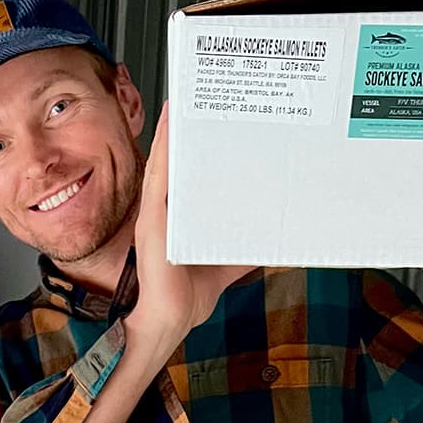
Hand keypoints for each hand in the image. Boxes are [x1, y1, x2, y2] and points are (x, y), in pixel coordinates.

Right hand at [128, 102, 254, 343]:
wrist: (168, 319)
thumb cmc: (186, 295)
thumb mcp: (225, 266)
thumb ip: (243, 252)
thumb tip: (272, 244)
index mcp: (180, 219)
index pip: (188, 177)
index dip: (195, 149)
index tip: (211, 123)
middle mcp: (166, 211)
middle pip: (176, 164)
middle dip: (184, 134)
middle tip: (198, 103)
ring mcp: (155, 213)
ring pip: (164, 164)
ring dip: (170, 135)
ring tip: (180, 105)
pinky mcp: (151, 220)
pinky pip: (157, 179)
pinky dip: (162, 152)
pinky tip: (169, 130)